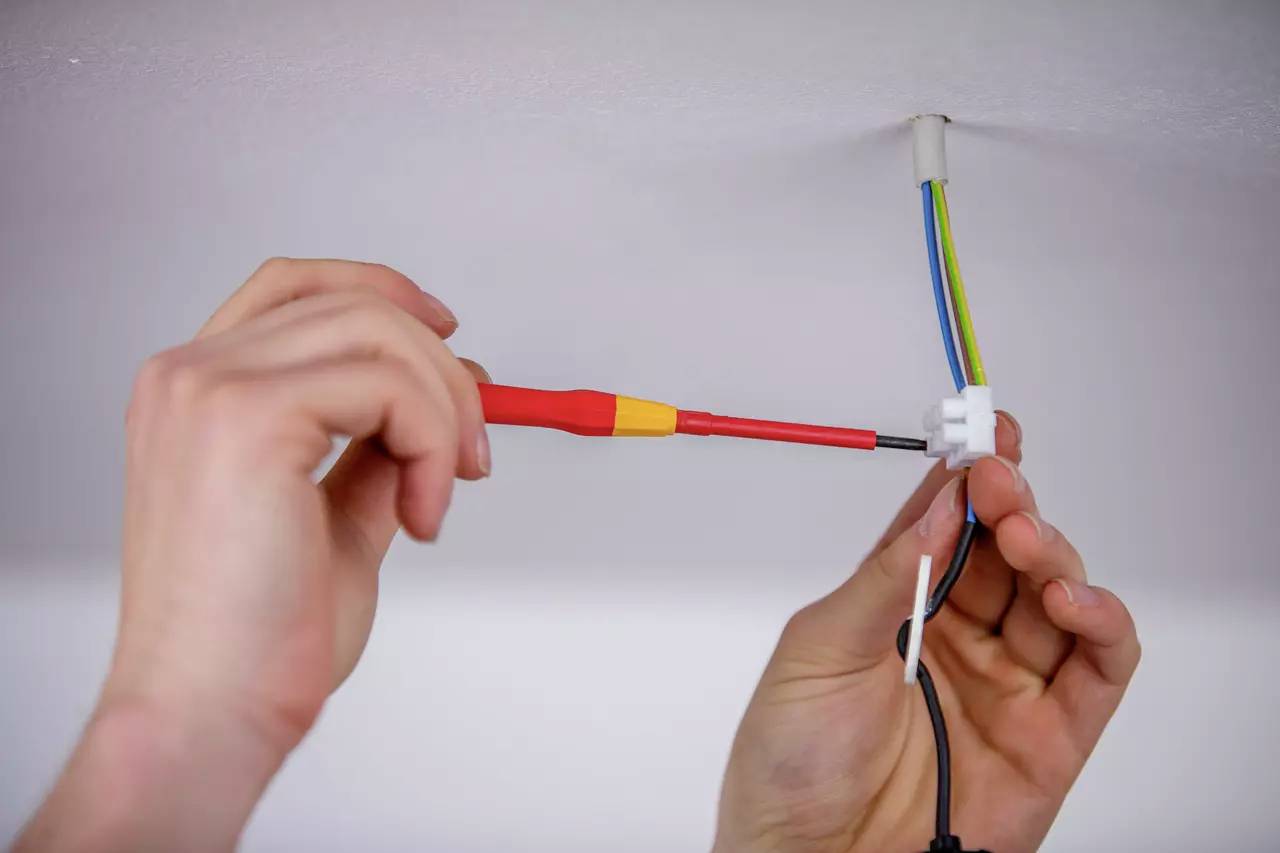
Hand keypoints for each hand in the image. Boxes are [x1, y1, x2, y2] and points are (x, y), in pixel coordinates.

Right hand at [18, 258, 489, 851]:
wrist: (212, 712)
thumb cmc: (263, 635)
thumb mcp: (339, 516)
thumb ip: (378, 451)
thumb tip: (446, 395)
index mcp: (196, 392)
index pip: (295, 287)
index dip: (381, 291)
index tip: (450, 336)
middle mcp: (189, 374)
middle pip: (353, 303)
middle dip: (442, 369)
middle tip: (472, 454)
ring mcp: (209, 388)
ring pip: (379, 333)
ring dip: (444, 409)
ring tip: (442, 494)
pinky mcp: (247, 416)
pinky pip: (387, 385)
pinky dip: (432, 441)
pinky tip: (422, 518)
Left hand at [715, 414, 1139, 852]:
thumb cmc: (791, 763)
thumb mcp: (819, 648)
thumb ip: (887, 574)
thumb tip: (938, 501)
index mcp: (897, 606)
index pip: (946, 524)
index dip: (967, 476)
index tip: (983, 434)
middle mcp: (957, 638)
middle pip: (1008, 550)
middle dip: (1011, 505)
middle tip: (1000, 482)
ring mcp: (1006, 684)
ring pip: (1057, 594)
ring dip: (1053, 553)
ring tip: (1026, 538)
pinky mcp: (1049, 736)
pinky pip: (1098, 667)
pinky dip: (1101, 621)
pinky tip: (1070, 597)